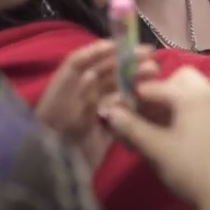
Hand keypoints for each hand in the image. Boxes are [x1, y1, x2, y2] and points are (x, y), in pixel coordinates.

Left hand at [35, 42, 155, 168]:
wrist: (54, 164)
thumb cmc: (56, 120)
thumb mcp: (63, 87)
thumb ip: (80, 63)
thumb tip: (106, 47)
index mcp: (72, 83)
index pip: (94, 61)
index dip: (112, 51)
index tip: (134, 46)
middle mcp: (85, 95)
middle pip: (111, 76)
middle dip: (131, 67)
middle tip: (152, 62)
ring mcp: (98, 115)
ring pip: (122, 93)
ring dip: (137, 84)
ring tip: (154, 77)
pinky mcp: (108, 133)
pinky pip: (126, 116)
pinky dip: (137, 107)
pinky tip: (150, 100)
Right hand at [99, 67, 209, 209]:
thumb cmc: (190, 169)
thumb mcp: (156, 149)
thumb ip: (131, 127)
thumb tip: (108, 111)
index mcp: (193, 95)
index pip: (157, 85)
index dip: (135, 95)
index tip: (121, 108)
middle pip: (182, 79)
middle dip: (161, 91)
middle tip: (145, 113)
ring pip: (196, 92)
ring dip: (175, 102)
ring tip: (157, 127)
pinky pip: (206, 107)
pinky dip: (189, 112)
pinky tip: (176, 135)